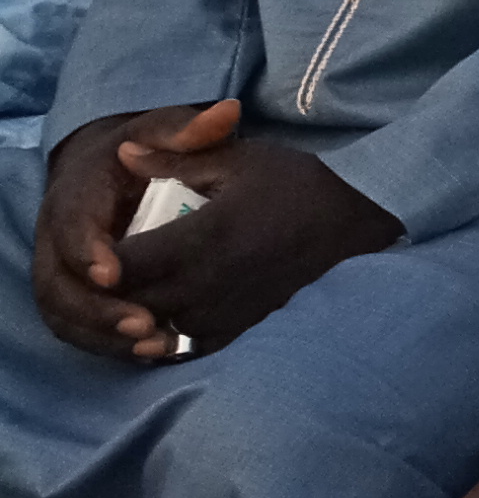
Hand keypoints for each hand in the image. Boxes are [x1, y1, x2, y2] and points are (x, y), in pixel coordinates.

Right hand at [31, 100, 233, 359]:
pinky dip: (108, 344)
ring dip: (103, 334)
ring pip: (64, 312)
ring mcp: (61, 268)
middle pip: (58, 283)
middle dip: (96, 308)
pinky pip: (80, 328)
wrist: (117, 169)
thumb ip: (191, 130)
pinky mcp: (75, 294)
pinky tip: (154, 351)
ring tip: (154, 344)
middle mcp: (57, 235)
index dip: (87, 250)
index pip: (69, 224)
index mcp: (74, 193)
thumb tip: (228, 113)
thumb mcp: (167, 130)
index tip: (114, 272)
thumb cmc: (147, 148)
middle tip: (144, 323)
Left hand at [110, 115, 399, 350]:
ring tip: (137, 294)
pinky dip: (172, 334)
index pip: (128, 264)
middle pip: (136, 302)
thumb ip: (177, 160)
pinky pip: (191, 343)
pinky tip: (169, 316)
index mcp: (206, 235)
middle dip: (118, 290)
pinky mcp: (244, 325)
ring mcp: (228, 309)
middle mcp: (211, 280)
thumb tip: (123, 154)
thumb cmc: (298, 184)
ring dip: (141, 314)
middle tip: (114, 270)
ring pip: (159, 328)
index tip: (101, 248)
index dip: (103, 262)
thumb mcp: (240, 159)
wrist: (359, 222)